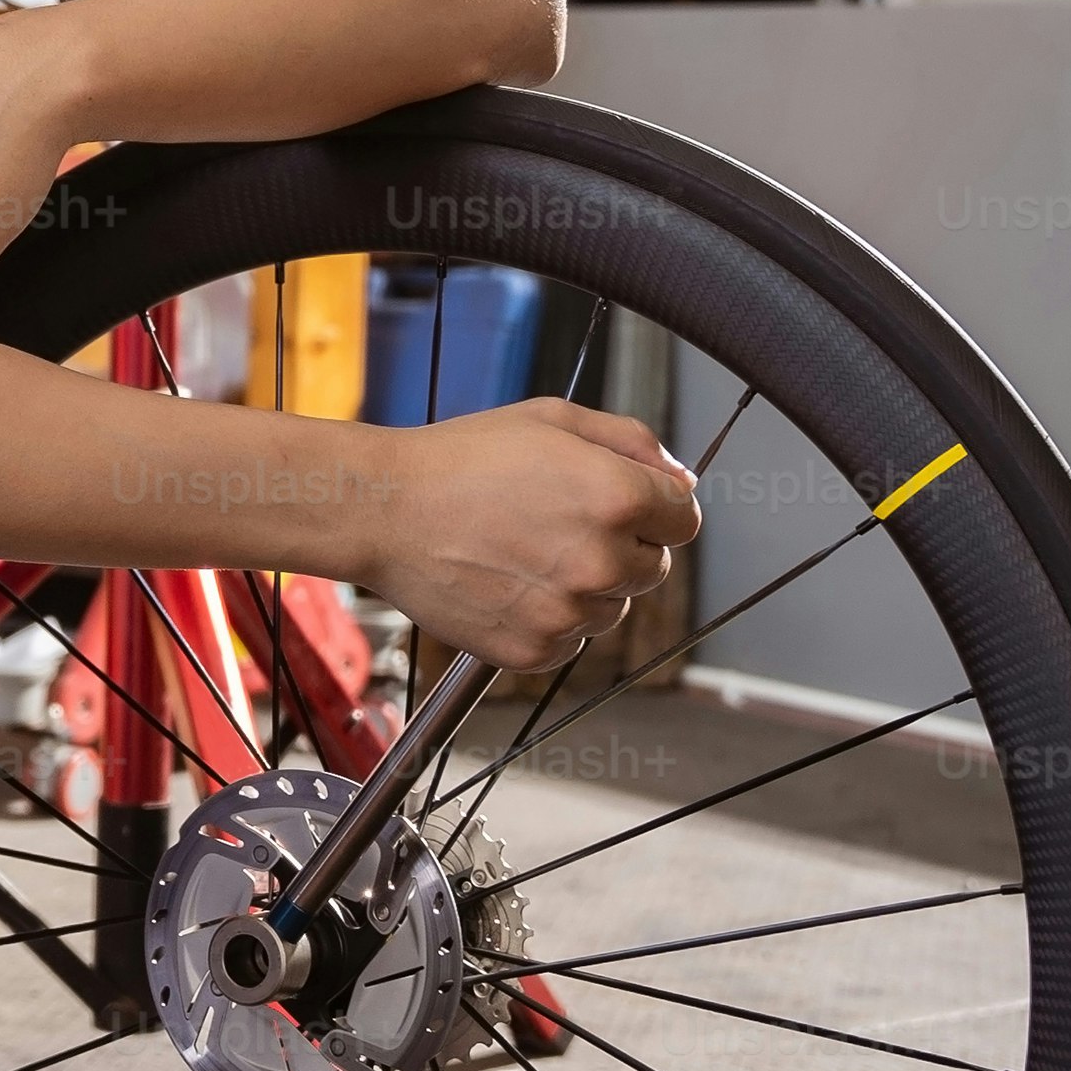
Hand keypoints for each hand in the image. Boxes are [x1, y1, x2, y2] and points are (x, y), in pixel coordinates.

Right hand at [347, 401, 701, 675]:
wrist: (385, 512)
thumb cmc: (462, 460)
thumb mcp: (553, 420)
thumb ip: (632, 442)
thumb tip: (682, 478)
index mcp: (617, 497)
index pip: (685, 520)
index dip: (656, 508)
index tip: (622, 505)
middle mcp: (601, 561)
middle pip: (653, 568)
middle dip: (621, 546)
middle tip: (559, 524)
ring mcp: (568, 612)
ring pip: (612, 609)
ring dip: (586, 587)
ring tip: (526, 553)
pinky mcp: (534, 650)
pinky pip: (570, 642)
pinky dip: (549, 619)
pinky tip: (508, 584)